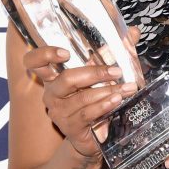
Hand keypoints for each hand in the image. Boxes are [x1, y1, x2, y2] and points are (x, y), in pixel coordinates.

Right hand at [24, 27, 139, 157]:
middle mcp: (52, 94)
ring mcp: (58, 112)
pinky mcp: (69, 127)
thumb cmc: (94, 100)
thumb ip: (114, 53)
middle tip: (117, 70)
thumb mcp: (101, 75)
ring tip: (127, 88)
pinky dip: (104, 105)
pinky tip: (116, 100)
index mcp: (54, 77)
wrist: (94, 136)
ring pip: (82, 97)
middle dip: (95, 73)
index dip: (45, 55)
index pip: (34, 62)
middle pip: (66, 79)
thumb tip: (133, 32)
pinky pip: (87, 114)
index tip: (66, 53)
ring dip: (108, 91)